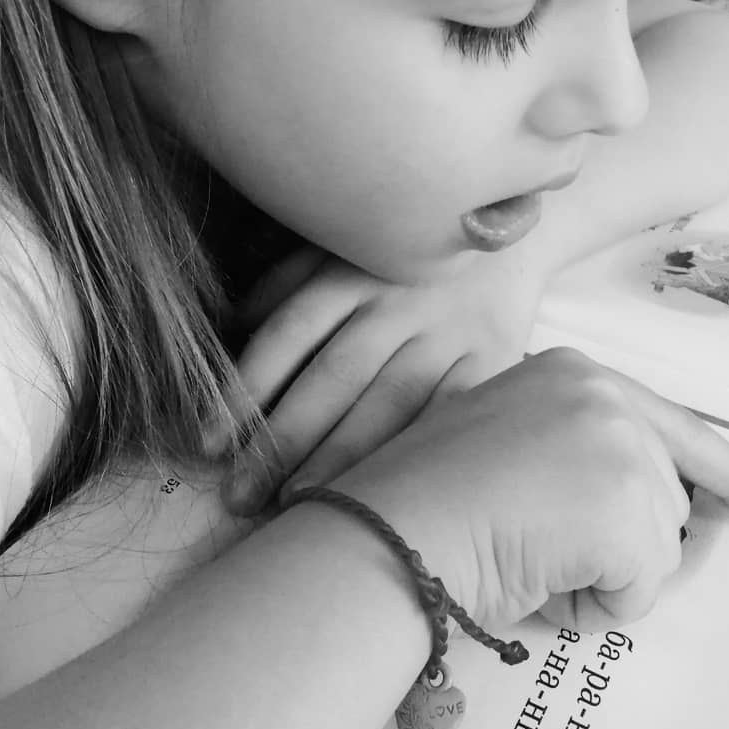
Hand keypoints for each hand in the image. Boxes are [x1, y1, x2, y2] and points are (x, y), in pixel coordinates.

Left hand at [219, 243, 547, 510]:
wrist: (518, 225)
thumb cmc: (407, 248)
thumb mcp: (343, 241)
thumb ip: (287, 281)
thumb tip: (230, 326)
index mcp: (352, 267)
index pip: (288, 332)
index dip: (245, 388)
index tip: (210, 443)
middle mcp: (398, 299)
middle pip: (332, 376)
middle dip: (281, 440)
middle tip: (237, 496)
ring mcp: (449, 330)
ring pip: (389, 401)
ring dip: (340, 456)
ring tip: (298, 503)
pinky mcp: (492, 358)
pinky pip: (448, 413)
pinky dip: (413, 452)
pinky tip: (384, 490)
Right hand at [330, 348, 728, 631]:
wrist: (391, 530)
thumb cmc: (427, 501)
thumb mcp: (509, 446)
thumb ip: (576, 455)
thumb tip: (651, 517)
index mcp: (573, 372)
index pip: (676, 426)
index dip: (725, 474)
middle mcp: (605, 393)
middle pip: (667, 498)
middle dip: (624, 544)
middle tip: (539, 548)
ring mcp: (621, 445)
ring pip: (657, 546)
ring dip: (602, 576)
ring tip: (527, 560)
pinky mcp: (627, 505)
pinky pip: (643, 588)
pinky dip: (597, 607)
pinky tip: (539, 580)